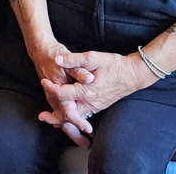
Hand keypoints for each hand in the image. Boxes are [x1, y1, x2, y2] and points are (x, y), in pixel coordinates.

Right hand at [26, 38, 95, 145]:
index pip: (69, 110)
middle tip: (87, 145)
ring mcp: (52, 98)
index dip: (79, 121)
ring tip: (83, 142)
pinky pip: (59, 113)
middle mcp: (53, 97)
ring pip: (61, 119)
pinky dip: (67, 123)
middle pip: (63, 120)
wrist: (40, 51)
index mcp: (59, 89)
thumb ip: (79, 70)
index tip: (88, 129)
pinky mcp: (53, 97)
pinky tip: (73, 128)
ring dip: (71, 131)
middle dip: (75, 134)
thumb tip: (89, 78)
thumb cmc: (55, 55)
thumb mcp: (68, 59)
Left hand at [38, 50, 152, 140]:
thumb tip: (57, 59)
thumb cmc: (114, 65)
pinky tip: (66, 112)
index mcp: (86, 90)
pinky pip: (83, 114)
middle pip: (68, 114)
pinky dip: (73, 116)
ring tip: (50, 118)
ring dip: (63, 117)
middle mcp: (90, 102)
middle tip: (42, 116)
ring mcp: (96, 106)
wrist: (133, 75)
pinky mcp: (99, 106)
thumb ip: (73, 59)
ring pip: (76, 116)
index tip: (44, 81)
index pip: (62, 94)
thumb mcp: (93, 57)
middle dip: (54, 116)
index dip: (50, 88)